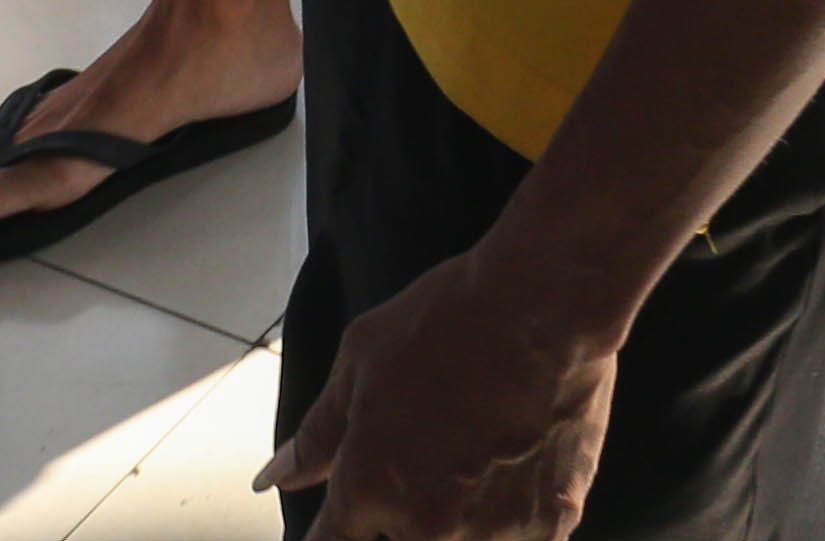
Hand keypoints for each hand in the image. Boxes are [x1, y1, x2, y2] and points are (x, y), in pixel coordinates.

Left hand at [256, 250, 618, 539]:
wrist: (545, 306)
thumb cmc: (447, 322)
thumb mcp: (359, 362)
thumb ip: (317, 436)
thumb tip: (274, 479)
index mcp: (371, 490)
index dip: (334, 530)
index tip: (346, 516)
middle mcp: (428, 527)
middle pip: (400, 540)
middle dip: (402, 509)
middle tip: (433, 446)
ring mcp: (493, 532)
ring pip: (460, 539)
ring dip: (460, 511)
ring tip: (480, 447)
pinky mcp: (550, 524)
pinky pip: (517, 537)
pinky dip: (508, 511)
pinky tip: (517, 460)